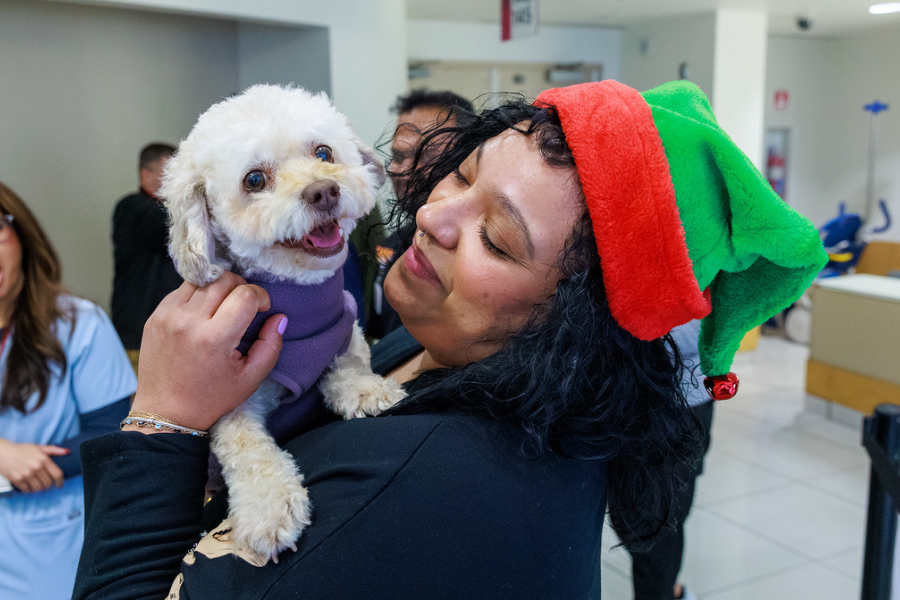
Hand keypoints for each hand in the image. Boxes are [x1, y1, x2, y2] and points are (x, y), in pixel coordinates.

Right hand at [0, 438, 67, 492]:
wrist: (2, 453)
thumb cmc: (21, 449)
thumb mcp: (38, 447)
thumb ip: (54, 450)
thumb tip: (67, 452)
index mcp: (43, 459)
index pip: (57, 474)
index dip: (60, 482)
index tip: (60, 485)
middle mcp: (36, 467)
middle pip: (48, 483)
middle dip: (48, 485)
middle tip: (46, 483)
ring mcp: (26, 474)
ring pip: (39, 488)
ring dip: (39, 488)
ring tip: (38, 484)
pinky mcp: (17, 480)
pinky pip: (28, 490)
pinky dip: (29, 489)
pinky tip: (29, 485)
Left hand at [130, 271, 284, 431]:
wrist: (165, 412)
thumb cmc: (211, 398)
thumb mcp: (251, 379)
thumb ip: (271, 345)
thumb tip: (279, 317)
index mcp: (214, 338)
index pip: (245, 294)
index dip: (260, 296)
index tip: (262, 309)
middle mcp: (188, 321)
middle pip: (224, 279)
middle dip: (241, 287)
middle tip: (244, 307)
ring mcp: (168, 316)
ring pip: (202, 279)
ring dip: (218, 288)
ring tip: (222, 308)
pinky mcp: (155, 316)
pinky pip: (182, 289)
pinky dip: (198, 295)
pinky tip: (202, 315)